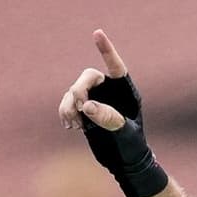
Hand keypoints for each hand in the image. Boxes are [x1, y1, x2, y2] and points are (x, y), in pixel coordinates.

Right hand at [61, 30, 165, 196]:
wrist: (124, 162)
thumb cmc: (132, 146)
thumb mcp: (124, 133)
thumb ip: (109, 118)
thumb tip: (87, 105)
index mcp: (125, 90)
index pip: (115, 65)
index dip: (106, 50)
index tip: (97, 33)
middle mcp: (108, 91)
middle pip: (87, 78)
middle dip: (79, 91)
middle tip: (80, 110)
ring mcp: (94, 99)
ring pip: (73, 91)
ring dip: (69, 105)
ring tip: (75, 124)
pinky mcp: (82, 110)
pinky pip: (67, 103)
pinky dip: (64, 112)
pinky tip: (70, 126)